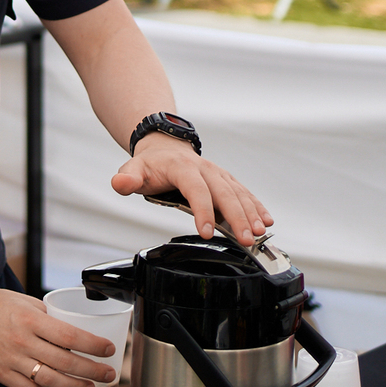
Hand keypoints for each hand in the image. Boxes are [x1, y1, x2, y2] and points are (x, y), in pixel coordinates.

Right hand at [0, 283, 116, 386]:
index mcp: (31, 319)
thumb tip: (72, 331)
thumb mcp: (26, 301)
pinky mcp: (3, 375)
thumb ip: (48, 316)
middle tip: (109, 374)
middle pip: (65, 361)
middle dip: (92, 370)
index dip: (93, 345)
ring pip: (51, 380)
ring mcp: (12, 360)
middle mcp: (23, 341)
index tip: (109, 349)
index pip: (70, 335)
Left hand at [111, 134, 271, 246]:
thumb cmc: (150, 165)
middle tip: (245, 239)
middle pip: (224, 193)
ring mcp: (218, 174)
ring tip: (259, 233)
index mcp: (182, 167)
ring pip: (238, 193)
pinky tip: (266, 220)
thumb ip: (127, 178)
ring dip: (251, 213)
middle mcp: (205, 169)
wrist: (164, 147)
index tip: (207, 231)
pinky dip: (257, 206)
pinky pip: (245, 193)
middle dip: (236, 217)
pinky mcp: (227, 181)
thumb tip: (120, 183)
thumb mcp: (134, 170)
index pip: (195, 189)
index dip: (203, 210)